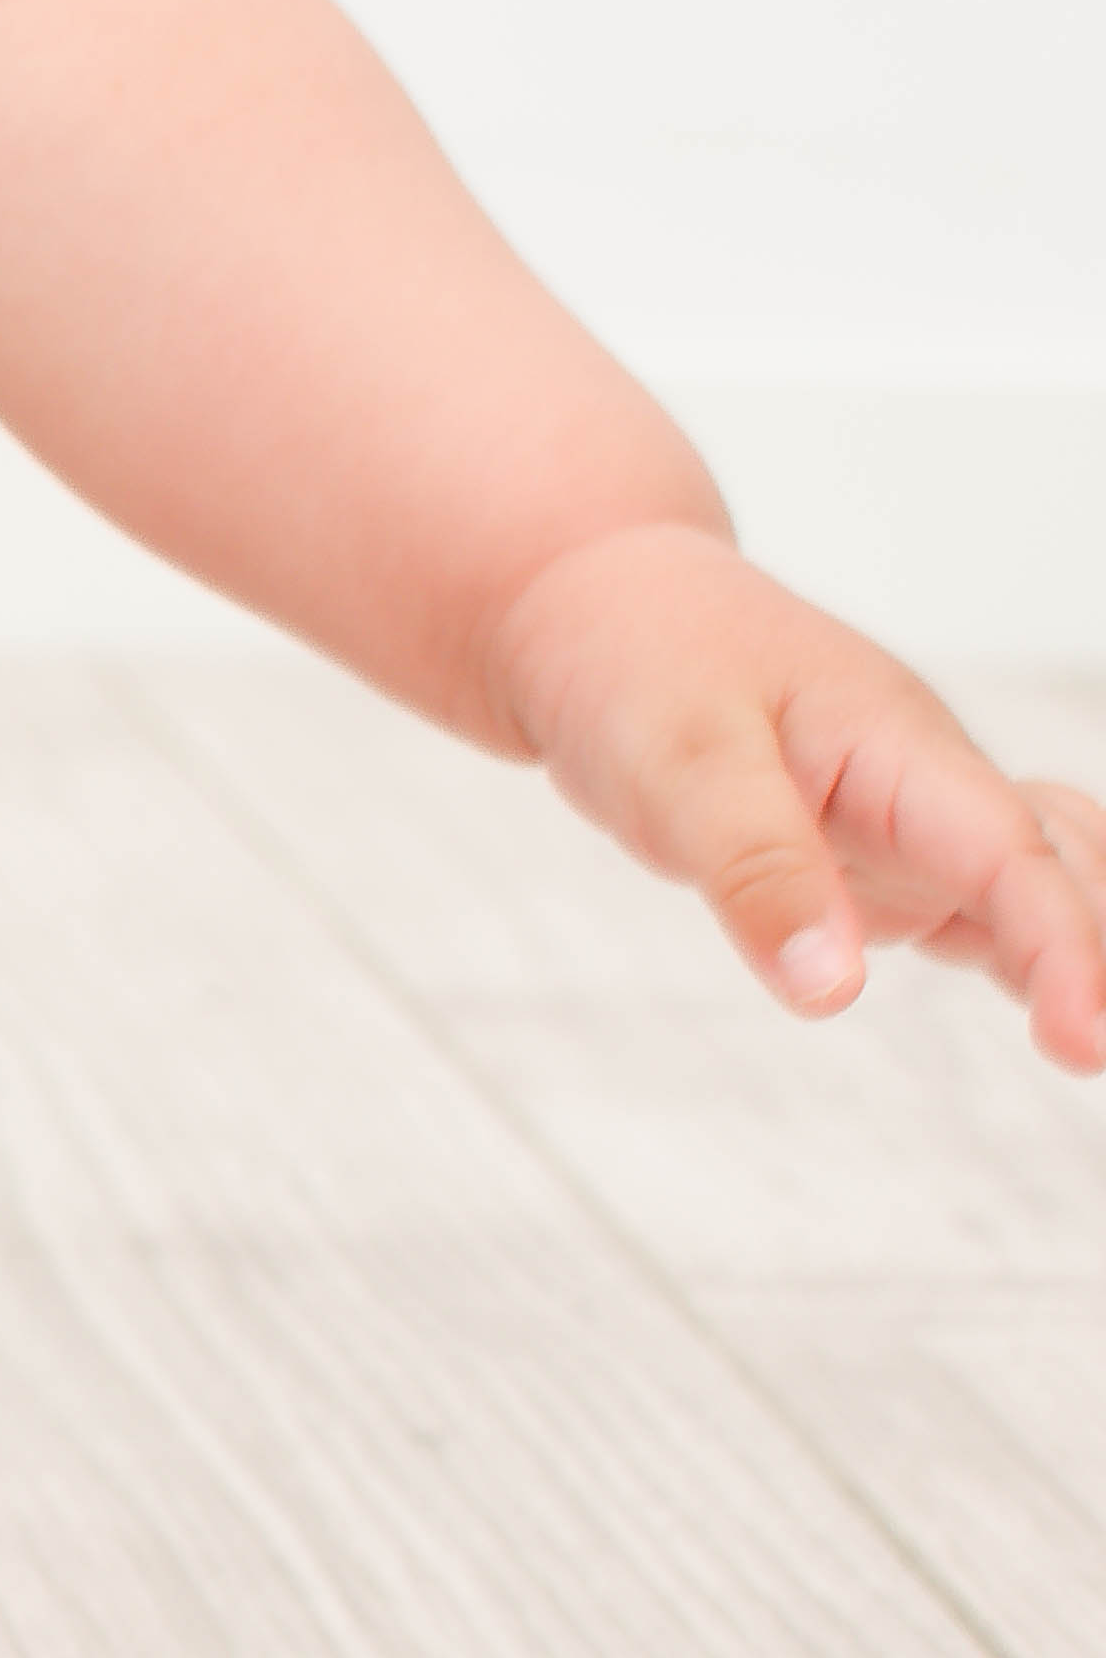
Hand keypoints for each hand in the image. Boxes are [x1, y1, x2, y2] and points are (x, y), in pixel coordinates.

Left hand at [480, 523, 1105, 1075]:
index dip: (1063, 950)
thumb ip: (757, 873)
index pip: (1012, 858)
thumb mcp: (678, 767)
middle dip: (1101, 956)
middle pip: (1061, 870)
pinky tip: (1061, 1013)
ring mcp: (909, 821)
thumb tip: (831, 991)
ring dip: (1083, 949)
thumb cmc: (642, 667)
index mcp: (899, 747)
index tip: (1087, 1044)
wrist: (601, 614)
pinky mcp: (876, 856)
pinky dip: (1026, 950)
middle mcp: (929, 785)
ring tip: (1098, 1041)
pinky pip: (977, 904)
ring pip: (1036, 885)